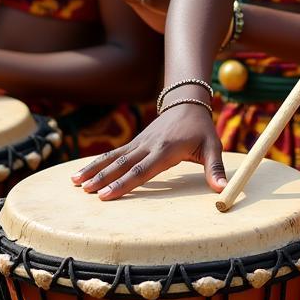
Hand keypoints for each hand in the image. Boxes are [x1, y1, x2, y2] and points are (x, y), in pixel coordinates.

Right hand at [71, 104, 225, 200]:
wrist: (187, 104)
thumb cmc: (201, 130)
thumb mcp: (213, 147)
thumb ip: (215, 168)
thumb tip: (223, 190)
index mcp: (167, 150)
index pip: (144, 169)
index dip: (126, 183)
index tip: (109, 195)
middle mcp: (149, 146)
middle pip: (123, 165)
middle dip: (104, 179)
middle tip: (87, 193)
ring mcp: (139, 143)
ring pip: (113, 158)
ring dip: (94, 171)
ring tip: (75, 184)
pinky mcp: (134, 143)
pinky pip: (112, 154)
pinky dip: (95, 164)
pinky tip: (79, 175)